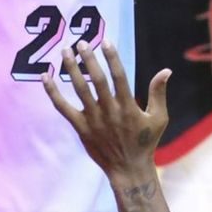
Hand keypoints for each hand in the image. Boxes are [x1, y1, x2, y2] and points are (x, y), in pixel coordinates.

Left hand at [42, 40, 170, 182]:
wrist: (128, 169)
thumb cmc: (145, 142)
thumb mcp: (159, 118)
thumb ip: (158, 93)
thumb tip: (166, 70)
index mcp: (128, 107)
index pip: (119, 76)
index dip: (112, 58)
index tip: (105, 41)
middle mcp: (109, 111)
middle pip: (96, 80)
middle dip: (88, 59)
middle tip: (81, 42)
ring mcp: (93, 119)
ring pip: (79, 90)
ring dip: (71, 69)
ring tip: (64, 51)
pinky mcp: (80, 127)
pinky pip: (62, 107)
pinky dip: (52, 92)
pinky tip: (45, 76)